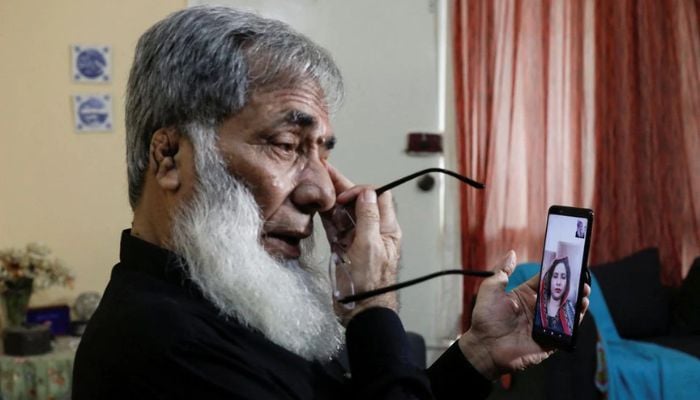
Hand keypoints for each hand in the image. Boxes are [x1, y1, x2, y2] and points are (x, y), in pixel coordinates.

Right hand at [322, 164, 401, 323]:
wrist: (359, 309)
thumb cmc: (370, 283)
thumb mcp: (370, 247)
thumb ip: (368, 218)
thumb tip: (367, 194)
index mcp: (386, 229)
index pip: (377, 197)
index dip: (361, 190)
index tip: (345, 195)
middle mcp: (372, 231)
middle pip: (358, 202)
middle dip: (342, 187)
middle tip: (325, 172)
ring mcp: (357, 240)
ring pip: (345, 213)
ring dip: (332, 199)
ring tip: (318, 184)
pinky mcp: (343, 249)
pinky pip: (335, 228)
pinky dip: (327, 216)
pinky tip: (318, 206)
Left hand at [458, 250, 590, 378]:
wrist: (485, 346)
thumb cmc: (486, 318)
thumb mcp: (491, 288)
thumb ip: (502, 270)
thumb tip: (512, 253)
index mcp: (525, 296)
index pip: (546, 281)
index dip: (557, 273)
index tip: (569, 263)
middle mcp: (537, 309)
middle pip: (559, 295)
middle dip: (572, 286)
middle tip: (581, 277)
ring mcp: (545, 325)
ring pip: (566, 311)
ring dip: (577, 301)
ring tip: (584, 291)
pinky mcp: (550, 341)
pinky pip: (567, 330)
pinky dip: (575, 320)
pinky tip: (580, 308)